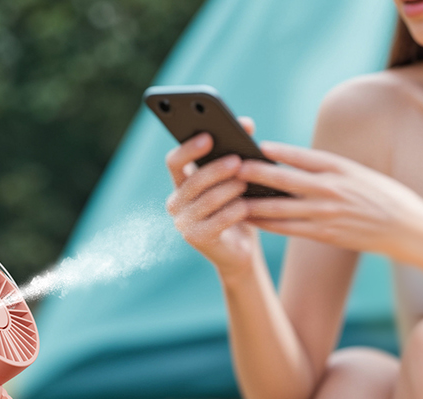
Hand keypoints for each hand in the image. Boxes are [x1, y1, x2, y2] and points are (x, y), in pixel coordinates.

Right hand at [164, 118, 261, 274]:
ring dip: (229, 189)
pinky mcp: (197, 239)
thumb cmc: (237, 208)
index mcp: (181, 183)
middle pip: (192, 180)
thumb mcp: (236, 178)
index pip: (174, 161)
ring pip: (207, 200)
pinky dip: (235, 211)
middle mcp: (176, 202)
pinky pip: (218, 220)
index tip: (208, 136)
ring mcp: (183, 222)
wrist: (240, 250)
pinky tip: (247, 206)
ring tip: (246, 182)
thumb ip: (238, 151)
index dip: (189, 148)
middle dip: (216, 169)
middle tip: (237, 160)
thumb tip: (248, 123)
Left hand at [237, 142, 422, 265]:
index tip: (258, 145)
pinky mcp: (327, 235)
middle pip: (287, 181)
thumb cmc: (384, 196)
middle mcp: (333, 190)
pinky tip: (252, 219)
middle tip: (233, 168)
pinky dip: (269, 223)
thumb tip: (297, 162)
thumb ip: (330, 169)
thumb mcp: (361, 173)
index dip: (280, 151)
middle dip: (257, 174)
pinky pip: (290, 229)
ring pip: (282, 208)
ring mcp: (329, 214)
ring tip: (232, 196)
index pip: (305, 157)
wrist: (409, 229)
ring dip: (255, 202)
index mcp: (343, 169)